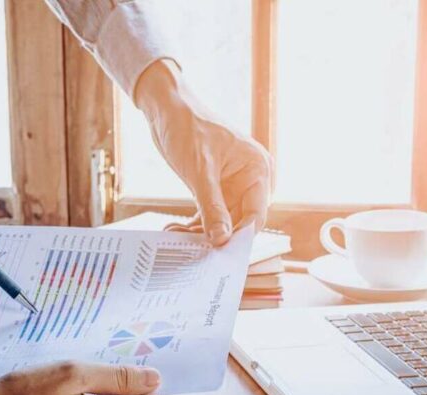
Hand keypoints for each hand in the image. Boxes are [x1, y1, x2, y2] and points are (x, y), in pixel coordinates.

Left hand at [134, 60, 272, 245]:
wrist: (167, 108)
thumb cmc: (188, 128)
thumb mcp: (200, 172)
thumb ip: (212, 208)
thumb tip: (221, 240)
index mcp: (258, 170)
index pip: (256, 215)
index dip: (240, 237)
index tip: (221, 254)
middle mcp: (250, 179)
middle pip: (240, 222)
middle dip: (217, 237)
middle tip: (195, 252)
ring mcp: (232, 185)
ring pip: (222, 221)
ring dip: (200, 232)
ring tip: (175, 237)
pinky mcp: (215, 188)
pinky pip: (208, 214)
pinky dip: (193, 223)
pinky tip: (174, 230)